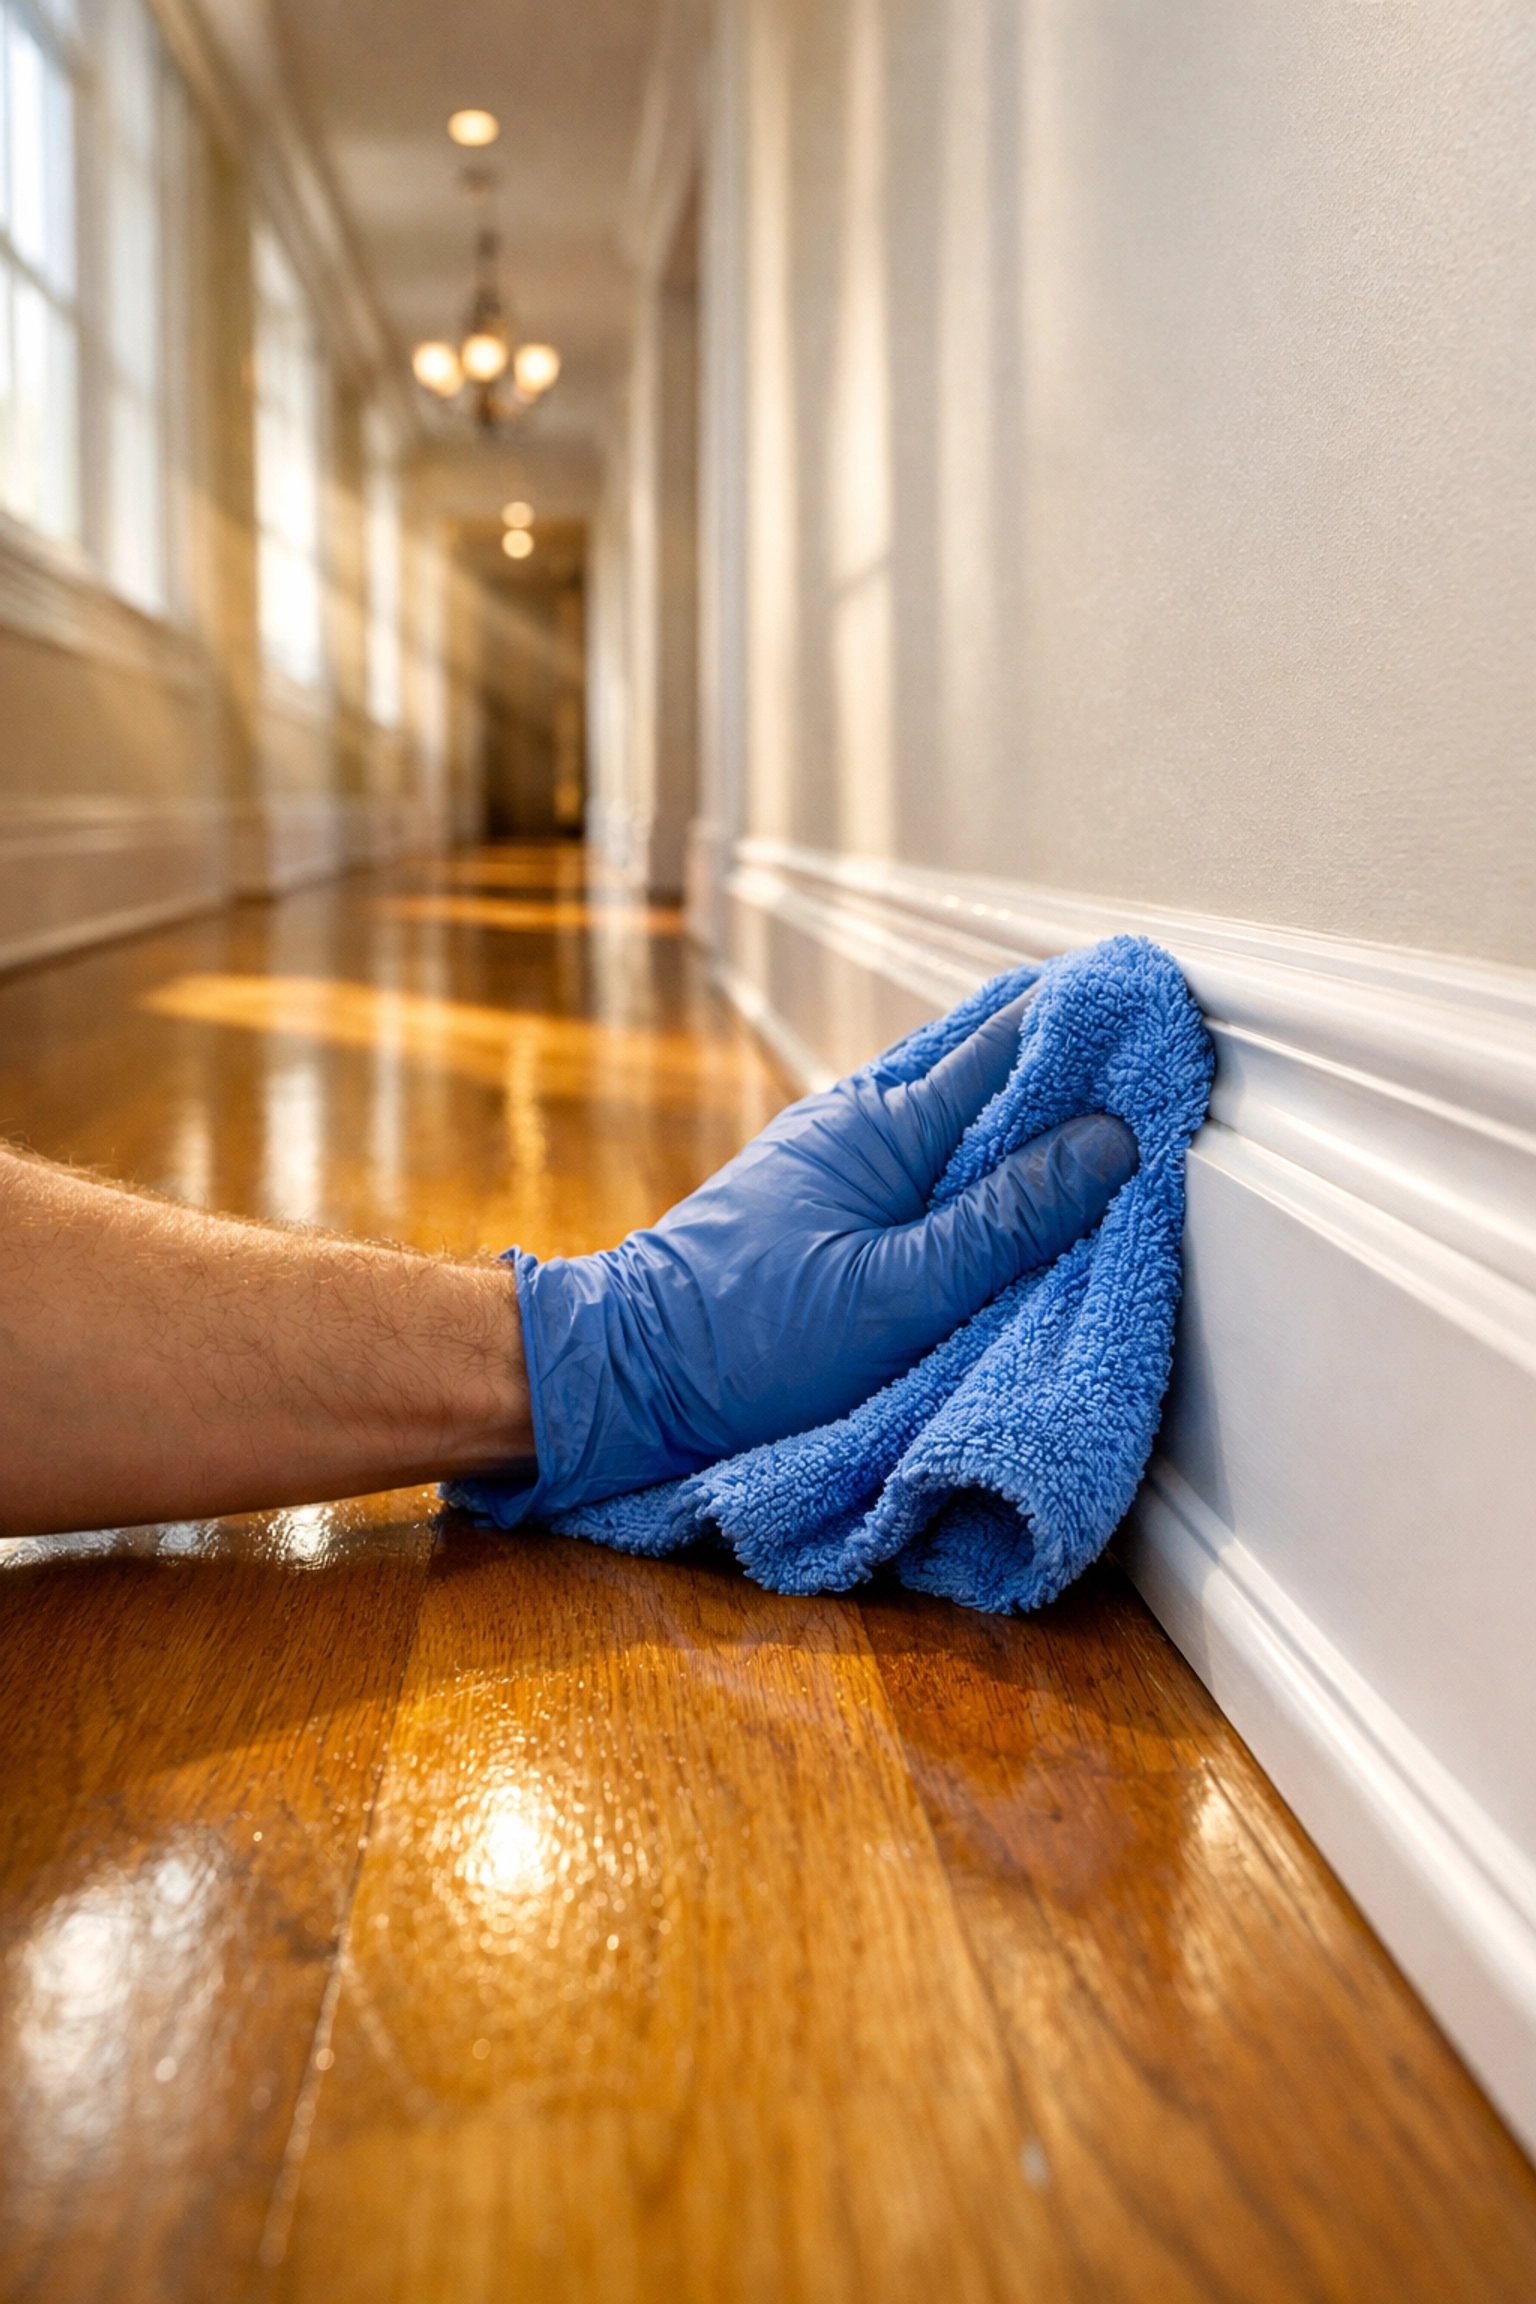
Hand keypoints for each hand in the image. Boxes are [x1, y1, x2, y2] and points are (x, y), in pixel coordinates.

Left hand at [493, 992, 1139, 1518]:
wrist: (626, 1374)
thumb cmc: (747, 1342)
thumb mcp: (897, 1293)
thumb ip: (1005, 1220)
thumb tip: (1109, 1139)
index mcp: (884, 1125)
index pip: (1009, 1044)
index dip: (1088, 1021)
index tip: (1158, 999)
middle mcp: (861, 1120)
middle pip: (988, 1068)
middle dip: (1070, 1058)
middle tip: (1154, 1050)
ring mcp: (839, 1158)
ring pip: (958, 1115)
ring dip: (1027, 1111)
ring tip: (1107, 1109)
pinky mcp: (826, 1202)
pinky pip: (925, 1161)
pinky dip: (980, 1159)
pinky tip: (1011, 1181)